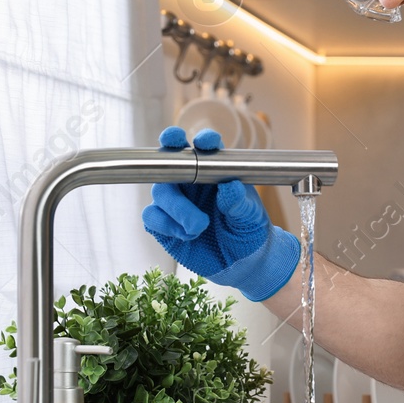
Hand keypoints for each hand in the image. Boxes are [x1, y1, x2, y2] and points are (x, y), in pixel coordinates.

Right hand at [142, 126, 300, 301]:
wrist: (243, 261)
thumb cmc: (248, 230)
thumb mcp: (251, 216)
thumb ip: (241, 203)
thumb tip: (230, 187)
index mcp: (215, 173)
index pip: (206, 149)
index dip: (203, 141)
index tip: (205, 144)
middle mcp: (191, 183)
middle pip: (172, 163)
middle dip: (169, 156)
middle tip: (174, 157)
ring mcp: (174, 202)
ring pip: (160, 192)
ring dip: (177, 208)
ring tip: (199, 226)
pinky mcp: (163, 224)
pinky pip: (152, 216)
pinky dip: (167, 225)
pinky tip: (187, 236)